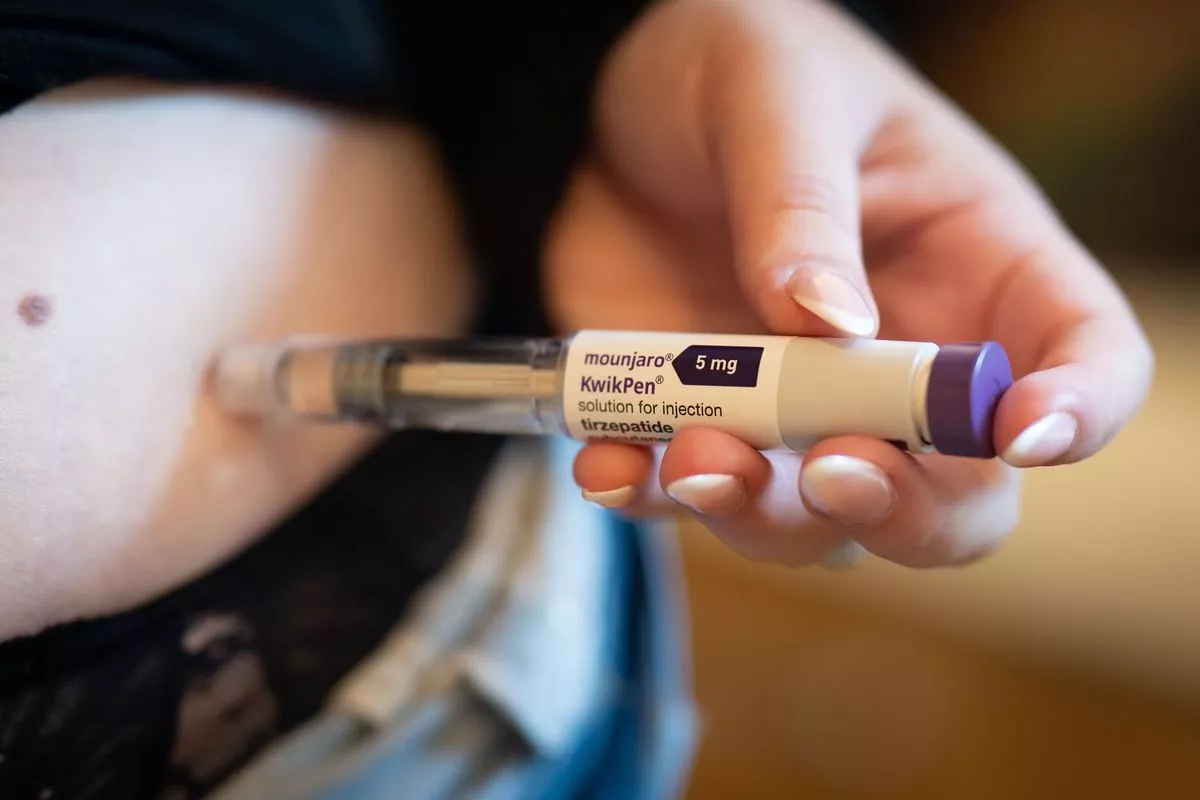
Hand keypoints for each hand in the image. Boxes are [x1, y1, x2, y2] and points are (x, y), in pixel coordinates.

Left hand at [543, 0, 1151, 566]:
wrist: (609, 108)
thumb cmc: (734, 68)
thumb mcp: (773, 93)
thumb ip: (801, 202)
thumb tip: (829, 324)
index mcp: (975, 259)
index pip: (1080, 352)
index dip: (1078, 408)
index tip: (1021, 430)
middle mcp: (901, 361)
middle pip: (960, 495)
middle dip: (908, 511)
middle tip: (837, 472)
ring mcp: (799, 410)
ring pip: (821, 522)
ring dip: (763, 515)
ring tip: (692, 455)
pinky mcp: (704, 422)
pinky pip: (688, 496)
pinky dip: (651, 497)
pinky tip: (607, 464)